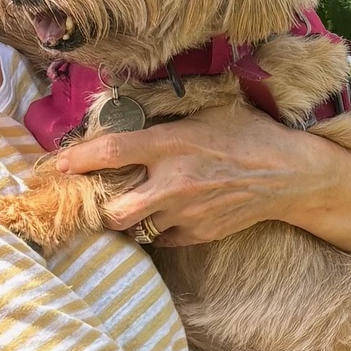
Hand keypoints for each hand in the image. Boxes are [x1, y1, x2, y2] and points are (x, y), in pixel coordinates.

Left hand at [54, 105, 313, 245]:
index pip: (112, 152)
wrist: (291, 175)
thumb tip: (129, 111)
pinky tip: (162, 214)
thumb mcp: (210, 111)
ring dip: (127, 218)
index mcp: (172, 145)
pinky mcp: (199, 234)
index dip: (79, 159)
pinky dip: (155, 230)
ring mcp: (186, 214)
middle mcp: (173, 183)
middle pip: (113, 211)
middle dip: (99, 207)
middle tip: (96, 196)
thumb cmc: (249, 134)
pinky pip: (160, 239)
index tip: (59, 164)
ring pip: (135, 229)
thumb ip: (169, 117)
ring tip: (129, 205)